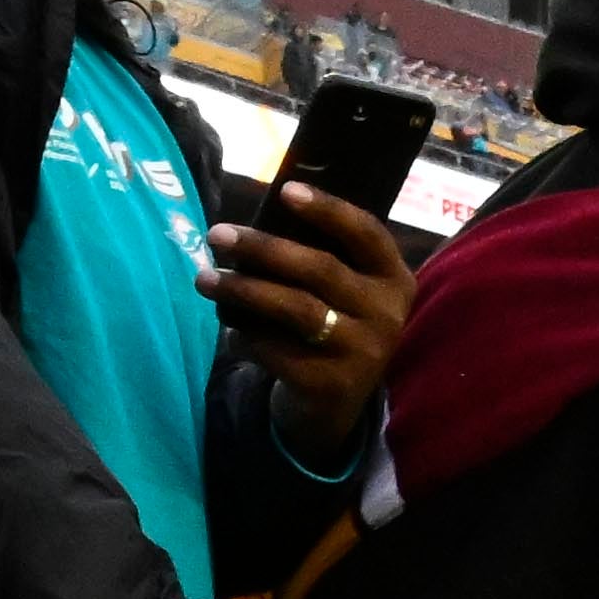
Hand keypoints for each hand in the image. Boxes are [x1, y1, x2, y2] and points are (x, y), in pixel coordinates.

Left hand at [209, 184, 414, 462]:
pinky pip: (279, 351)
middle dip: (263, 248)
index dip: (328, 209)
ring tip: (205, 279)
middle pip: (321, 269)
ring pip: (297, 309)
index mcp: (394, 279)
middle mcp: (388, 314)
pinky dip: (246, 337)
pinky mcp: (334, 385)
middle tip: (217, 234)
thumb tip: (255, 222)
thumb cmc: (330, 330)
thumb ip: (319, 259)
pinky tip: (228, 330)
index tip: (285, 191)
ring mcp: (365, 352)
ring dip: (245, 290)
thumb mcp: (342, 294)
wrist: (335, 408)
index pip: (367, 233)